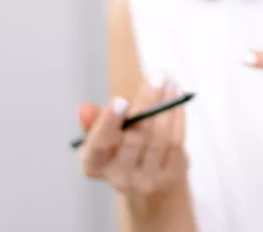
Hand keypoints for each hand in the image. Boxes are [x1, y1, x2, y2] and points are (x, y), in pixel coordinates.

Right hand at [77, 77, 188, 199]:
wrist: (150, 185)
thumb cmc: (120, 151)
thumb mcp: (103, 138)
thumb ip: (95, 122)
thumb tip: (84, 108)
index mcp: (94, 165)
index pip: (98, 145)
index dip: (109, 123)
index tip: (120, 99)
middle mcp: (119, 178)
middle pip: (134, 138)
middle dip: (147, 103)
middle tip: (157, 77)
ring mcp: (147, 180)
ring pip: (159, 139)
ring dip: (166, 107)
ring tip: (170, 82)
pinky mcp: (170, 176)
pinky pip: (175, 142)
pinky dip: (177, 119)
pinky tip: (178, 101)